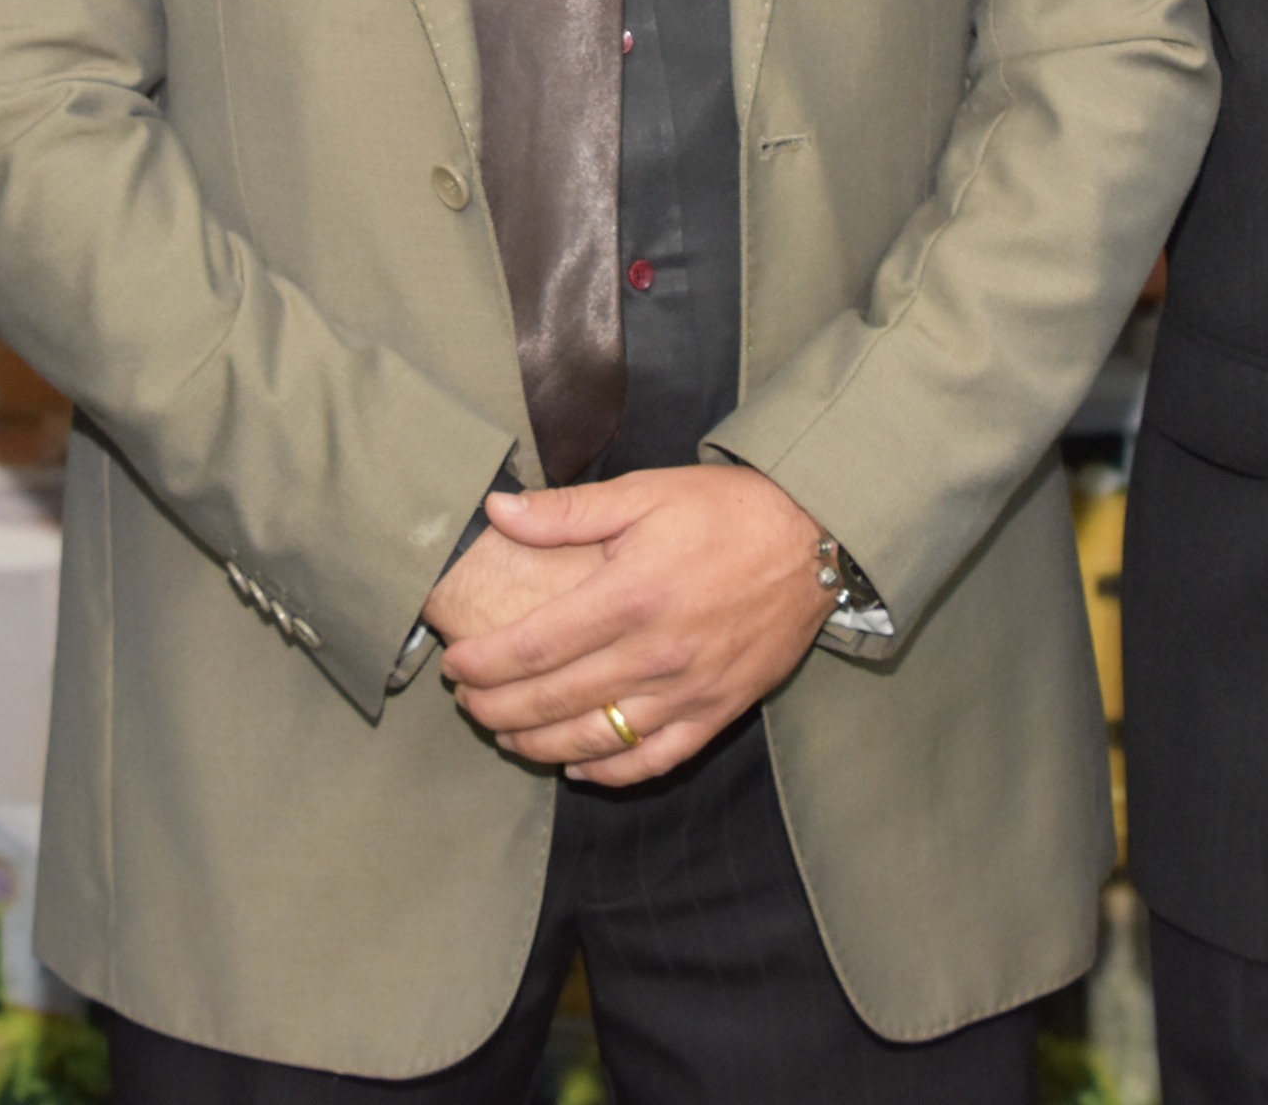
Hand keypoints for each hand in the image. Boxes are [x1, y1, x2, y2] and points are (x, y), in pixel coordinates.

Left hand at [439, 466, 828, 787]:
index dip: (483, 664)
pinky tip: (578, 768)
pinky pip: (655, 759)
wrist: (813, 539)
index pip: (533, 647)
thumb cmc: (726, 511)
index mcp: (629, 596)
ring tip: (505, 735)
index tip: (453, 665)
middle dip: (496, 708)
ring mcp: (688, 691)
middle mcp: (655, 653)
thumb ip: (566, 512)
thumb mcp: (643, 494)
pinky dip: (610, 772)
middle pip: (554, 700)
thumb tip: (495, 509)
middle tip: (465, 702)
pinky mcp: (718, 712)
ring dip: (539, 746)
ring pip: (596, 739)